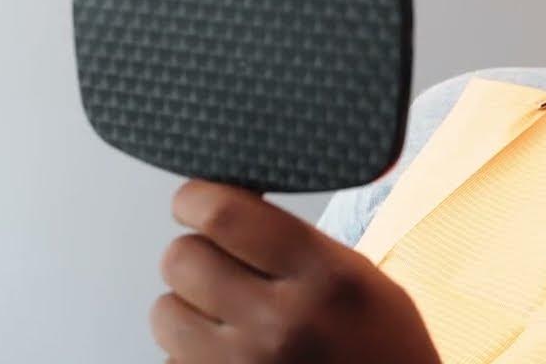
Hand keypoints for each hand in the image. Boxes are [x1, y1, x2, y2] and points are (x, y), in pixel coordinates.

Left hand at [150, 180, 439, 363]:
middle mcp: (280, 325)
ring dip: (187, 308)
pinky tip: (233, 357)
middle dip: (195, 255)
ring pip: (165, 311)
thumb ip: (295, 242)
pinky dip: (191, 354)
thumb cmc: (380, 349)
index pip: (224, 215)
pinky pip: (171, 359)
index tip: (194, 200)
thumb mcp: (360, 278)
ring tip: (228, 318)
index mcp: (325, 279)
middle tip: (220, 265)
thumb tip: (221, 205)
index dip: (196, 199)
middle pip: (182, 259)